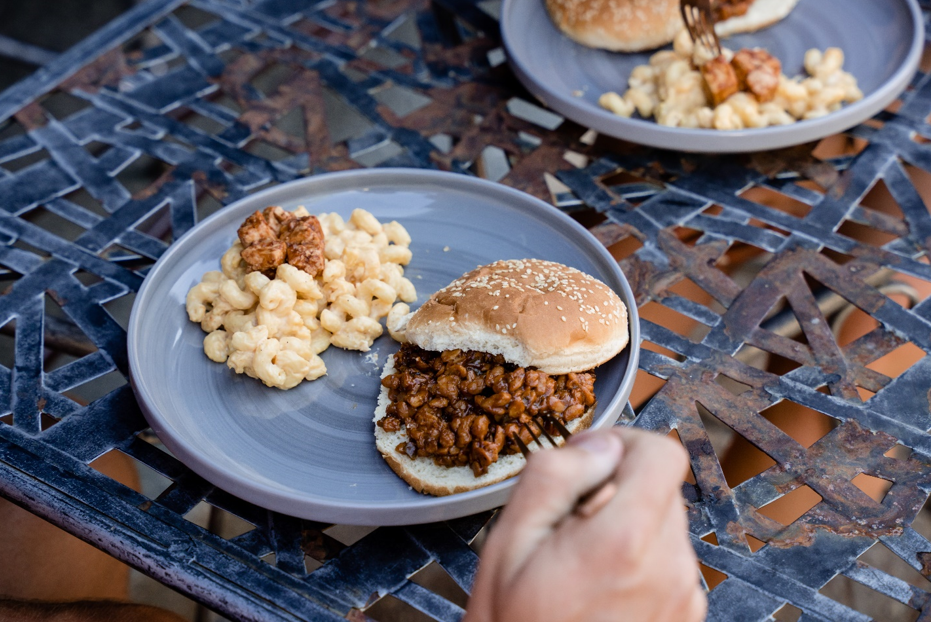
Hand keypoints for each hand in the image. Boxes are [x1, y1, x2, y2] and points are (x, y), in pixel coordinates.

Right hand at [465, 427, 705, 621]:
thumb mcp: (510, 544)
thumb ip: (555, 476)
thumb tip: (600, 445)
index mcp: (626, 542)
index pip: (663, 455)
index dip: (624, 444)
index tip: (591, 460)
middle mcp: (670, 569)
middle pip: (660, 490)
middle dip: (618, 492)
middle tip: (569, 529)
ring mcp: (684, 601)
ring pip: (664, 527)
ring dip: (627, 529)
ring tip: (580, 571)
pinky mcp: (685, 622)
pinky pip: (667, 565)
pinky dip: (638, 564)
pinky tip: (598, 595)